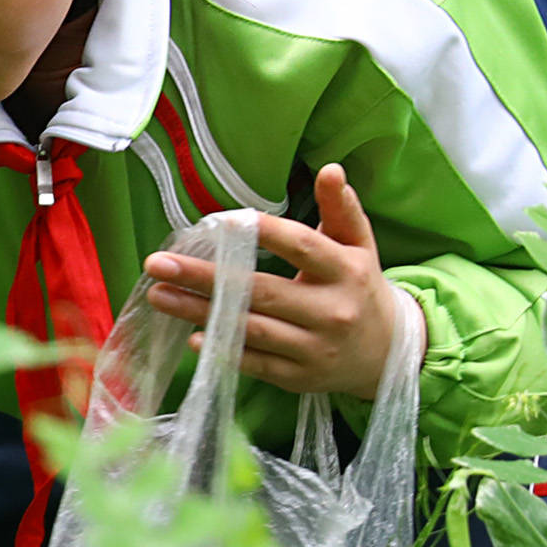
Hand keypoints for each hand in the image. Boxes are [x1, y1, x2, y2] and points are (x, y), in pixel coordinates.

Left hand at [141, 164, 420, 400]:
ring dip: (200, 312)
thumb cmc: (360, 288)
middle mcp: (331, 311)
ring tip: (159, 295)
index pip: (302, 247)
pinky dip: (224, 351)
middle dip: (205, 277)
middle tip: (159, 263)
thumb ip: (341, 209)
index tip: (221, 221)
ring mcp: (314, 348)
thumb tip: (331, 169)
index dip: (265, 233)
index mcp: (346, 271)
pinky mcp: (299, 377)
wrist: (388, 355)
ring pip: (251, 328)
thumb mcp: (359, 246)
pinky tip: (190, 337)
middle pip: (261, 291)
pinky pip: (256, 364)